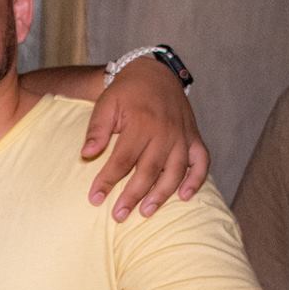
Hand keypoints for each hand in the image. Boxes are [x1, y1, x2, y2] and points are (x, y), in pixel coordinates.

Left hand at [82, 59, 208, 219]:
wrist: (155, 73)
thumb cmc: (126, 93)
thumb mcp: (106, 104)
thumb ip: (97, 130)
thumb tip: (86, 154)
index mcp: (141, 123)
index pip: (123, 159)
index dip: (108, 181)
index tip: (94, 199)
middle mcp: (165, 132)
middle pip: (149, 170)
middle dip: (133, 196)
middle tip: (119, 216)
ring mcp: (182, 136)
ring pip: (175, 171)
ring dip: (162, 194)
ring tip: (146, 212)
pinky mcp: (194, 138)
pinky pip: (202, 161)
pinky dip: (197, 180)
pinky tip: (185, 196)